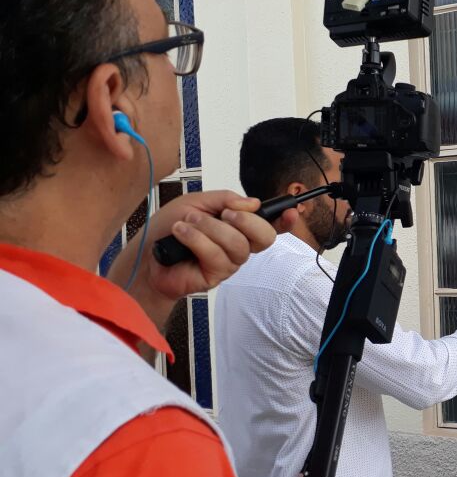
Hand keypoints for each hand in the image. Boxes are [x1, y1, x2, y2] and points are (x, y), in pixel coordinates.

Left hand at [109, 190, 296, 330]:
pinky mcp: (215, 276)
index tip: (292, 211)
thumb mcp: (197, 202)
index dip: (285, 220)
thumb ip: (225, 199)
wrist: (144, 253)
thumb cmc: (169, 228)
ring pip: (237, 244)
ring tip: (187, 223)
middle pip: (265, 237)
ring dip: (210, 228)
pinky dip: (196, 239)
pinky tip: (181, 234)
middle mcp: (239, 246)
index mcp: (239, 226)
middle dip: (245, 221)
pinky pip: (216, 255)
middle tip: (224, 214)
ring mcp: (229, 263)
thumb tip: (253, 203)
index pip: (271, 225)